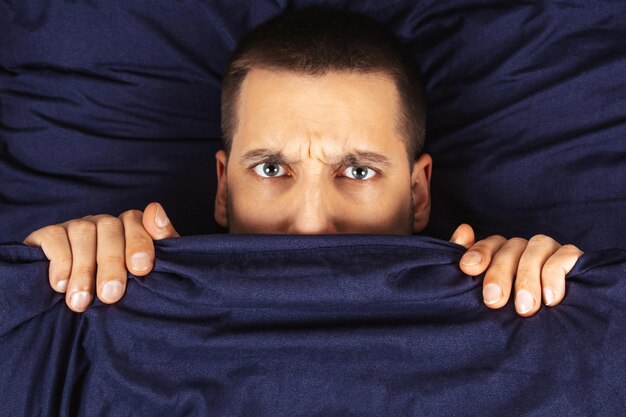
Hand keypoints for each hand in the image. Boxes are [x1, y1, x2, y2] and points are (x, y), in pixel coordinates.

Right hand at [22, 202, 178, 311]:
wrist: (82, 308)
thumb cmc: (124, 289)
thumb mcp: (147, 270)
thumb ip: (162, 240)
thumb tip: (155, 209)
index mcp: (129, 227)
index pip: (136, 222)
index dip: (139, 243)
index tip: (141, 269)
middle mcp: (103, 223)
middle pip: (110, 228)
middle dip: (111, 263)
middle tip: (111, 295)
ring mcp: (76, 226)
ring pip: (83, 232)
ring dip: (84, 269)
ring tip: (82, 301)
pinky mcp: (48, 235)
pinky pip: (54, 237)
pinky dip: (59, 262)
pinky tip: (61, 285)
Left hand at [449, 224, 583, 316]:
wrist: (559, 332)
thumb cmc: (513, 311)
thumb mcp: (487, 293)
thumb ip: (471, 263)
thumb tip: (464, 229)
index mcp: (501, 252)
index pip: (488, 244)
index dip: (478, 253)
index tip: (467, 268)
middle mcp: (524, 248)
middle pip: (510, 248)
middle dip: (499, 274)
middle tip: (493, 301)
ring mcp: (549, 250)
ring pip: (535, 249)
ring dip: (527, 278)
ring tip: (523, 308)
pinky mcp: (573, 257)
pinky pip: (564, 256)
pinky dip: (555, 276)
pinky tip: (550, 299)